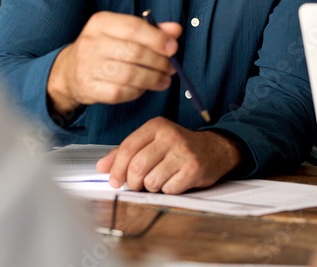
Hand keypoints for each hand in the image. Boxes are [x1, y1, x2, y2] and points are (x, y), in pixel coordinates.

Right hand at [47, 11, 181, 114]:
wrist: (69, 71)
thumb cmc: (103, 48)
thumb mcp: (122, 32)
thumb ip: (150, 30)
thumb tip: (175, 30)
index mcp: (101, 22)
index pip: (134, 27)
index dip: (157, 38)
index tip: (173, 48)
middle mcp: (91, 42)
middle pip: (134, 52)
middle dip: (159, 62)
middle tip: (171, 67)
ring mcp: (87, 66)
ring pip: (130, 75)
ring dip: (153, 79)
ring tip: (164, 80)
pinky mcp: (88, 87)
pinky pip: (121, 92)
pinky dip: (138, 91)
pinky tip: (144, 88)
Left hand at [96, 117, 241, 193]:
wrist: (214, 149)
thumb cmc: (178, 147)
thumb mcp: (152, 142)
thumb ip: (125, 152)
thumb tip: (102, 167)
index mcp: (156, 126)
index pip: (127, 148)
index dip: (116, 168)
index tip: (114, 181)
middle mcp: (170, 136)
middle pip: (137, 167)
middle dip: (133, 182)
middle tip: (138, 183)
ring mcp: (183, 152)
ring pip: (151, 182)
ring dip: (151, 187)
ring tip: (160, 179)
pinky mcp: (194, 169)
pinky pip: (168, 189)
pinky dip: (167, 190)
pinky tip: (174, 180)